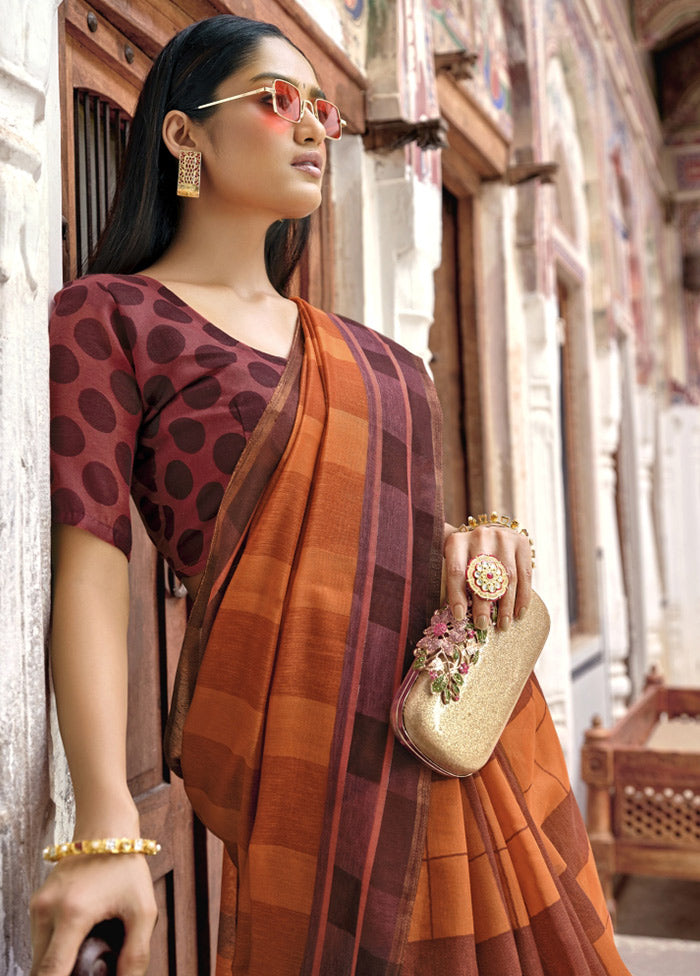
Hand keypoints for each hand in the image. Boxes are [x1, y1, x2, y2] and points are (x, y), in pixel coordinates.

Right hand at [30, 854, 156, 975]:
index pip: (51, 971)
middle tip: (89, 970)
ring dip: (57, 965)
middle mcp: (47, 910)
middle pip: (41, 969)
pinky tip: (77, 944)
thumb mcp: (143, 910)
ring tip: (86, 956)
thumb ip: (136, 954)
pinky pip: (40, 941)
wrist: (106, 828)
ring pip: (38, 957)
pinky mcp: (36, 903)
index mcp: (73, 913)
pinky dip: (54, 951)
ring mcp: (38, 906)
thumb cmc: (127, 866)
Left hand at [442, 522, 531, 630]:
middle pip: (483, 575)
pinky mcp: (521, 542)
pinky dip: (523, 597)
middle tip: (483, 625)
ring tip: (504, 624)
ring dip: (506, 605)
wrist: (488, 531)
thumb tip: (458, 614)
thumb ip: (453, 580)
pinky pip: (525, 574)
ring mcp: (503, 537)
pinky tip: (519, 613)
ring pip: (507, 577)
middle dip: (483, 604)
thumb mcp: (452, 559)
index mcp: (457, 541)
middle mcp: (480, 536)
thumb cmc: (465, 553)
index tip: (460, 616)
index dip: (457, 595)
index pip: (456, 571)